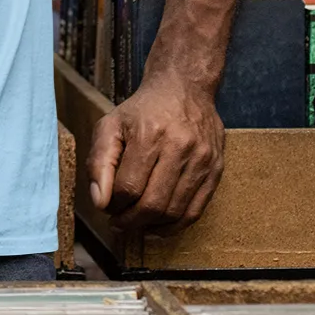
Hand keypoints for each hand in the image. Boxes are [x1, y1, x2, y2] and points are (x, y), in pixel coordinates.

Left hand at [87, 74, 223, 235]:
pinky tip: (159, 225)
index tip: (107, 207)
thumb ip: (99, 161)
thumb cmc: (142, 110)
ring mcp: (201, 160)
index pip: (128, 187)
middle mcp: (179, 147)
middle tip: (119, 223)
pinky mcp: (216, 169)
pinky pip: (196, 211)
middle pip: (153, 204)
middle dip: (131, 221)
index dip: (114, 204)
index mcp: (149, 134)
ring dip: (151, 227)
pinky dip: (175, 226)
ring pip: (175, 212)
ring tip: (136, 224)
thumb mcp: (111, 124)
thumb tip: (99, 201)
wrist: (184, 88)